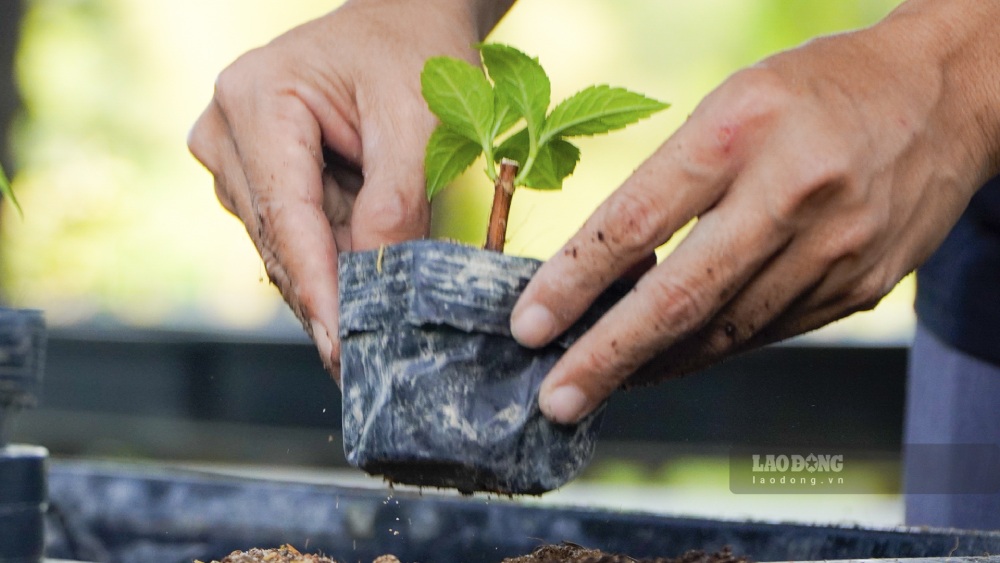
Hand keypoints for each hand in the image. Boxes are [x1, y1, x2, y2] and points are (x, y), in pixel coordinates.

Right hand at [188, 0, 509, 378]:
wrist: (401, 20)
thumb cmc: (411, 52)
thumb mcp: (418, 119)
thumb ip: (397, 200)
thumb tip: (377, 280)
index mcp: (256, 101)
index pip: (287, 217)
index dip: (318, 290)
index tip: (342, 348)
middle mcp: (226, 131)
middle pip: (280, 240)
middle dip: (329, 296)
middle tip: (369, 357)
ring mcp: (234, 157)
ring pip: (285, 247)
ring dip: (333, 280)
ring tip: (378, 320)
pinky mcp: (255, 176)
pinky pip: (293, 235)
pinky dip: (330, 262)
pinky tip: (360, 287)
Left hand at [511, 0, 999, 423]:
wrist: (942, 96)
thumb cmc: (811, 94)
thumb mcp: (730, 105)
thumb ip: (672, 183)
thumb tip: (607, 275)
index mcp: (741, 128)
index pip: (637, 219)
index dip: (574, 281)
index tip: (528, 326)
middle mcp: (792, 191)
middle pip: (680, 296)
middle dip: (607, 357)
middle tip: (555, 399)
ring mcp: (834, 247)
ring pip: (725, 330)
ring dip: (654, 365)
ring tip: (601, 384)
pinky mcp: (860, 285)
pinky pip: (766, 333)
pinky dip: (709, 352)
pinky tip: (670, 361)